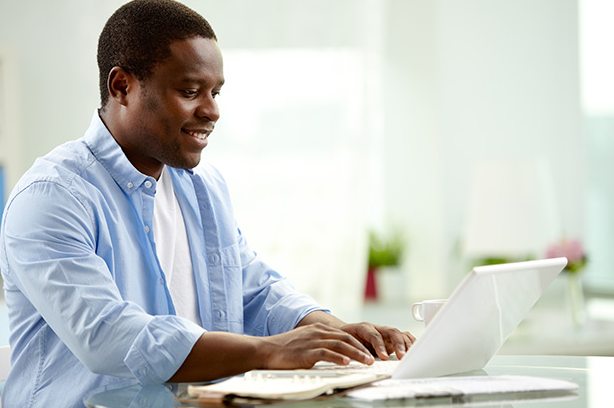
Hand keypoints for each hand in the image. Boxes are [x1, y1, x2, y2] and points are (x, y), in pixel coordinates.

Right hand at [259, 323, 375, 368]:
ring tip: (366, 362)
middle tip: (372, 359)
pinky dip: (338, 358)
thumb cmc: (284, 349)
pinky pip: (326, 353)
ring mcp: (312, 341)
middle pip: (345, 339)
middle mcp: (317, 333)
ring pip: (340, 345)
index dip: (358, 344)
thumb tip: (334, 354)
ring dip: (355, 354)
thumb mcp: (304, 341)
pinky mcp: (306, 352)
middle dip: (361, 349)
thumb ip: (319, 344)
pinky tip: (347, 363)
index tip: (368, 352)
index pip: (343, 335)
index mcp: (318, 329)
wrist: (266, 350)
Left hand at [339, 322, 415, 359]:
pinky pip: (404, 337)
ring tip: (411, 355)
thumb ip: (352, 350)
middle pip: (391, 331)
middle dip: (398, 344)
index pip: (375, 335)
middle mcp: (378, 328)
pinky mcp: (392, 339)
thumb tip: (358, 359)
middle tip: (402, 357)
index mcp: (365, 328)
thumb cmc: (346, 338)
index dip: (380, 345)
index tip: (384, 357)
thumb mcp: (346, 343)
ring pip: (399, 334)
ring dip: (406, 344)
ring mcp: (386, 333)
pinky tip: (415, 350)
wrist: (344, 332)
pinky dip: (411, 342)